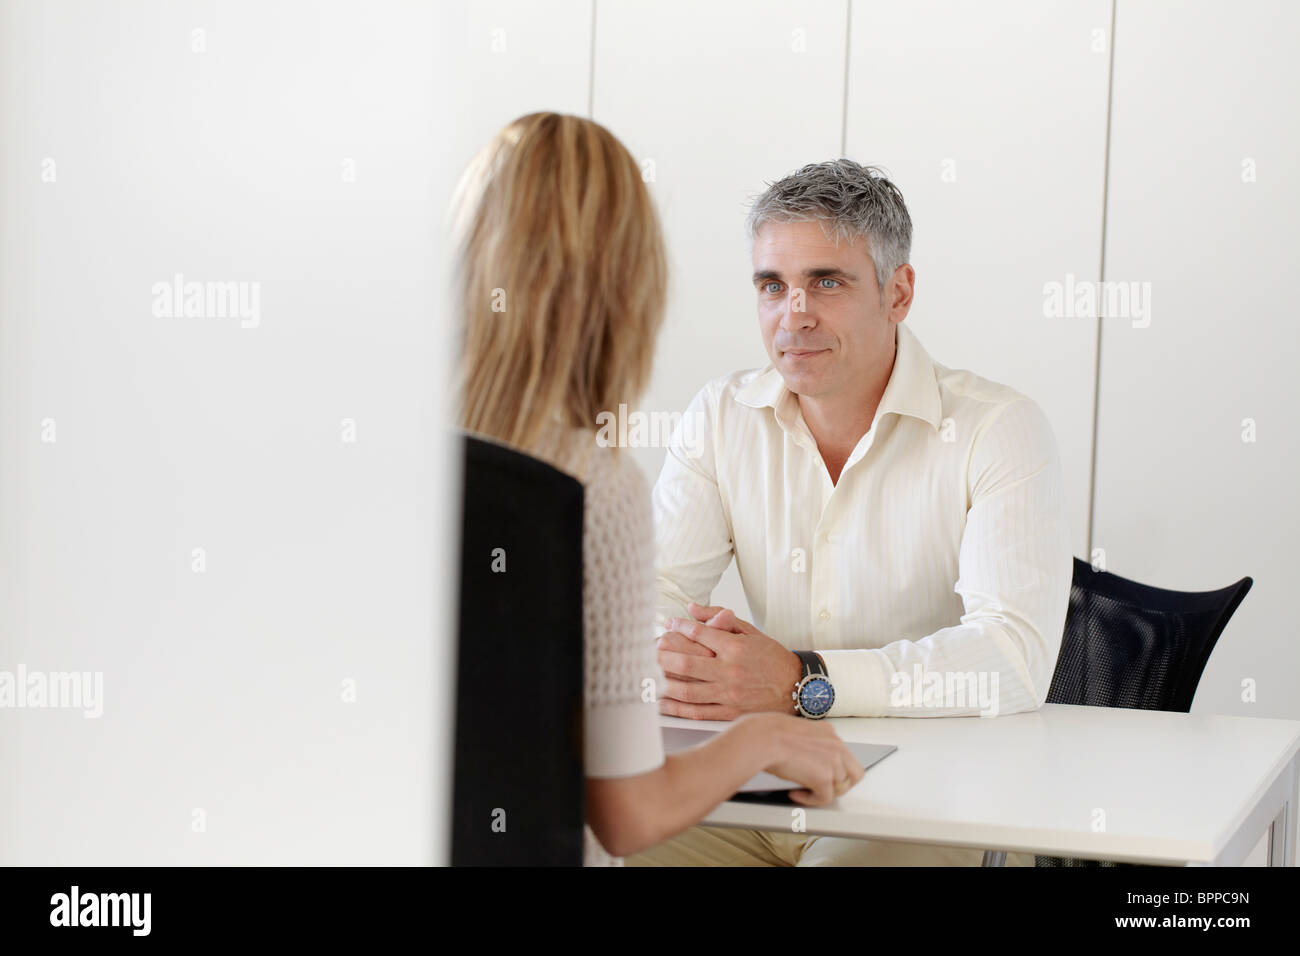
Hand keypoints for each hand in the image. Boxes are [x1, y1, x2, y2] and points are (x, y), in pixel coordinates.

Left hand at [656, 602, 800, 719]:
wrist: (798, 689)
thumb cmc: (772, 659)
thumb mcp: (750, 632)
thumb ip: (720, 618)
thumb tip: (692, 608)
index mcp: (735, 648)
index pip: (699, 634)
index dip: (678, 627)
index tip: (667, 624)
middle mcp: (730, 671)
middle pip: (685, 664)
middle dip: (661, 657)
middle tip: (647, 652)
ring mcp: (728, 694)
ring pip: (686, 690)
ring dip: (662, 684)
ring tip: (646, 677)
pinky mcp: (729, 713)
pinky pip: (696, 712)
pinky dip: (675, 708)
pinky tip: (661, 703)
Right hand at [737, 712, 864, 805]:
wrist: (762, 738)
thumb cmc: (768, 733)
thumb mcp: (795, 731)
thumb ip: (808, 743)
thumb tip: (805, 758)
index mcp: (828, 732)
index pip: (845, 754)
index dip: (835, 768)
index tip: (822, 773)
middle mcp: (836, 745)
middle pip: (854, 773)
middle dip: (840, 784)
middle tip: (823, 788)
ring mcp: (833, 762)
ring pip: (841, 788)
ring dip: (823, 792)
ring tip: (807, 791)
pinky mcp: (824, 778)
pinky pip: (825, 799)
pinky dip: (811, 800)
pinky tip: (796, 794)